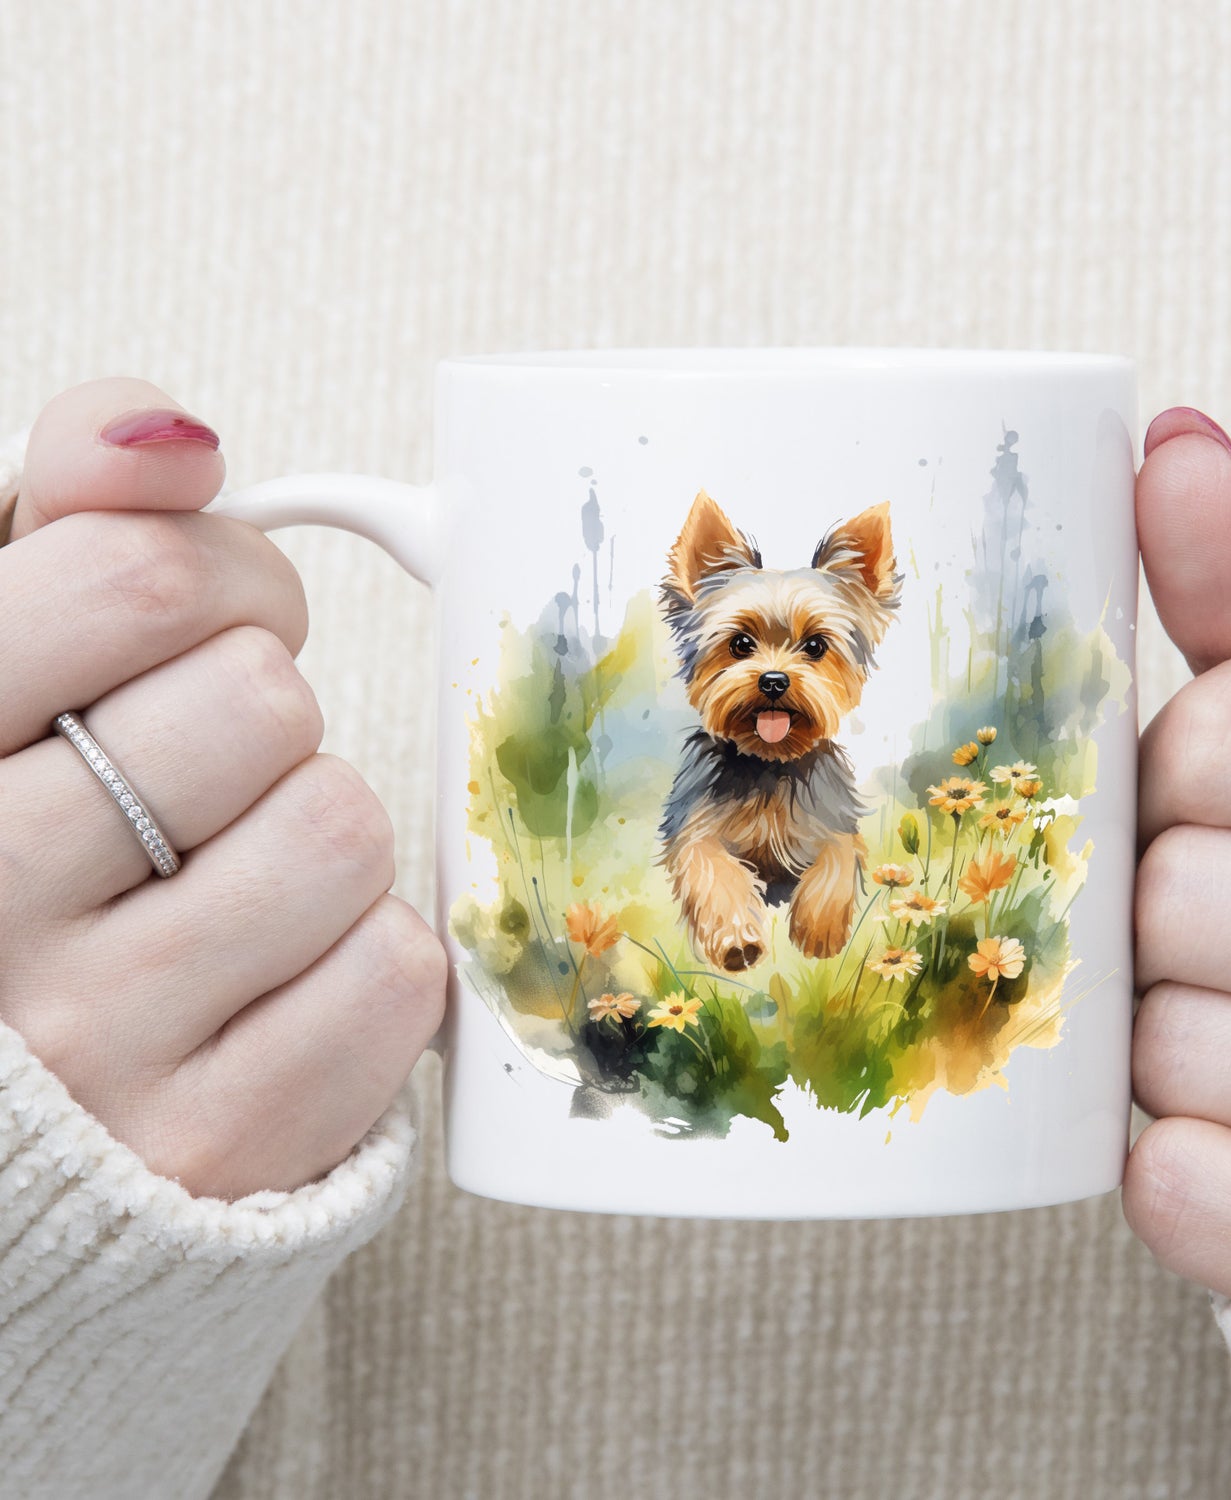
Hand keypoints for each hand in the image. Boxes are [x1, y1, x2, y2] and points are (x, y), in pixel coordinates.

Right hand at [0, 379, 444, 1198]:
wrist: (32, 1112)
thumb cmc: (30, 845)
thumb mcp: (1, 662)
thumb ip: (69, 521)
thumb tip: (173, 433)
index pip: (135, 581)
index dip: (222, 578)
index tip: (208, 621)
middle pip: (260, 701)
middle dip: (263, 712)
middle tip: (212, 768)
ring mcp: (97, 1046)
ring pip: (340, 828)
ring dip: (317, 833)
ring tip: (231, 878)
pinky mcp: (220, 1145)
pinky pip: (395, 973)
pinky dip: (365, 957)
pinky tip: (275, 977)